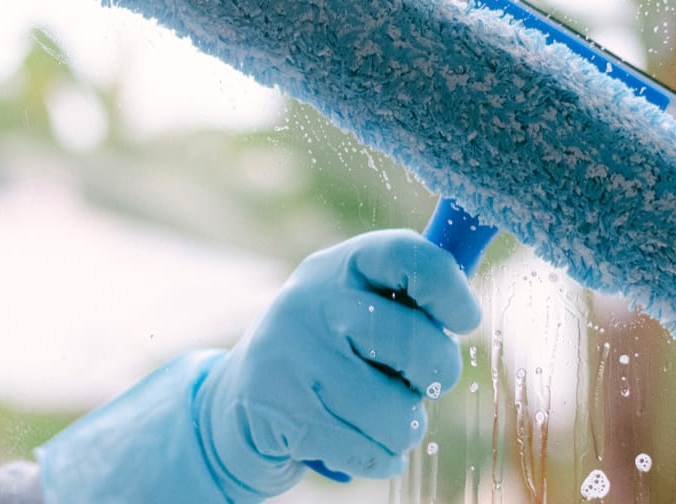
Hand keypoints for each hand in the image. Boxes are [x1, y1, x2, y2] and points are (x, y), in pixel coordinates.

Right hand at [195, 229, 480, 498]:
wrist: (240, 402)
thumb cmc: (326, 350)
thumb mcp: (356, 306)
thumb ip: (409, 294)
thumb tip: (473, 282)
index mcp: (339, 266)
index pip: (408, 255)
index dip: (450, 288)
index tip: (462, 319)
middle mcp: (312, 301)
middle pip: (419, 346)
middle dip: (435, 377)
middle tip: (411, 379)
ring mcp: (293, 355)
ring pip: (400, 414)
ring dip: (402, 427)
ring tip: (373, 413)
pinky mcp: (283, 412)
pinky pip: (373, 454)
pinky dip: (378, 458)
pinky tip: (351, 439)